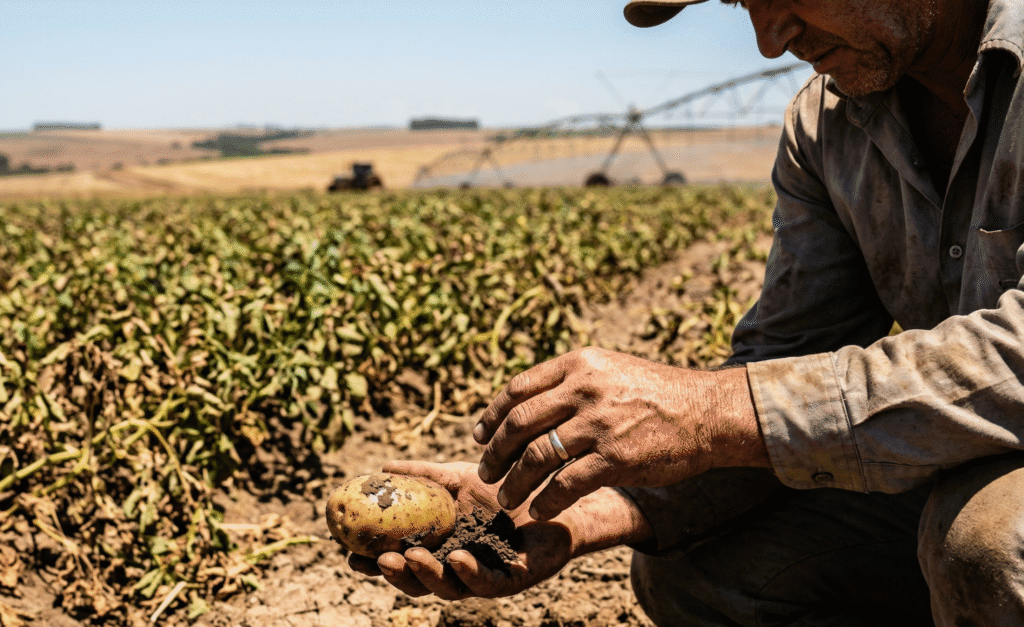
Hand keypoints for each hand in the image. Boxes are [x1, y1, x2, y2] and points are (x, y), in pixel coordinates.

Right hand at [346, 461, 573, 599]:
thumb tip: (380, 468)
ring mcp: (483, 576)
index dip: (373, 562)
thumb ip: (423, 476)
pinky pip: (488, 584)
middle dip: (395, 575)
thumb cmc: (507, 488)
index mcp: (439, 547)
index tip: (348, 553)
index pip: (400, 560)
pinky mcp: (512, 580)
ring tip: (410, 558)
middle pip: (418, 582)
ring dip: (426, 575)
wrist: (555, 492)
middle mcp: (457, 566)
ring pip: (448, 587)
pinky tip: (458, 558)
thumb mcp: (459, 478)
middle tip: (378, 560)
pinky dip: (470, 574)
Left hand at [473, 347, 768, 520]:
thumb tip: (523, 404)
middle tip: (486, 472)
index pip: (518, 389)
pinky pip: (566, 485)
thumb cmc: (654, 393)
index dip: (492, 416)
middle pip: (520, 423)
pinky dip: (547, 501)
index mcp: (579, 364)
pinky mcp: (616, 458)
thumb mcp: (609, 370)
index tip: (480, 437)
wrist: (706, 411)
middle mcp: (584, 389)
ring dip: (515, 481)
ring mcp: (599, 424)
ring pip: (537, 457)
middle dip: (496, 452)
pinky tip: (540, 510)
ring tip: (507, 498)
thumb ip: (569, 382)